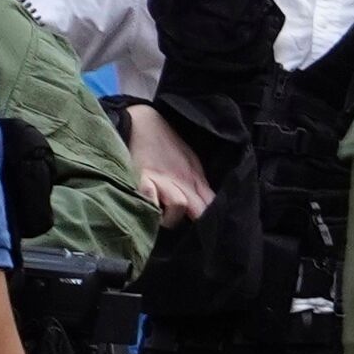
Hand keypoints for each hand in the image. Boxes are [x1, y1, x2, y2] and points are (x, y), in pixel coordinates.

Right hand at [122, 103, 213, 221]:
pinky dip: (149, 208)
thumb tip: (210, 207)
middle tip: (189, 231)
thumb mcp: (189, 162)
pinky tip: (146, 210)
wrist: (141, 121)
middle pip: (198, 209)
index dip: (212, 218)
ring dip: (169, 218)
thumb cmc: (166, 144)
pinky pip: (149, 199)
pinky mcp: (140, 178)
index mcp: (194, 178)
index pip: (210, 204)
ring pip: (178, 206)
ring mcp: (161, 180)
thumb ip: (199, 186)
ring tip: (160, 218)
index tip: (212, 229)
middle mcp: (180, 181)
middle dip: (196, 222)